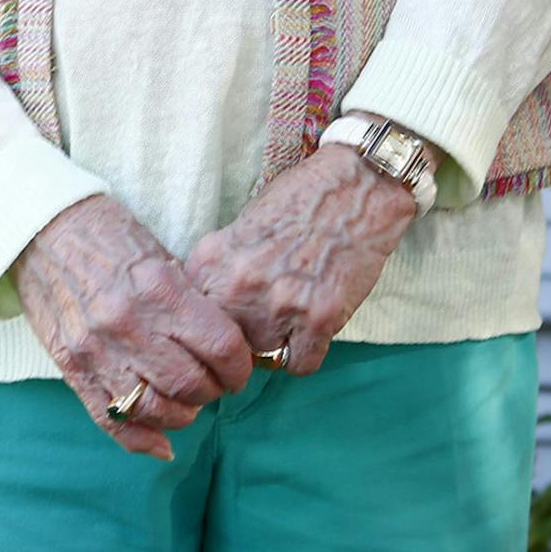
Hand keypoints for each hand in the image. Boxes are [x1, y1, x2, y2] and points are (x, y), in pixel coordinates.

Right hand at [11, 193, 254, 461]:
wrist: (42, 228)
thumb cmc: (108, 234)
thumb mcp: (159, 255)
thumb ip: (189, 301)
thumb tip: (222, 345)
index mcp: (158, 288)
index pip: (220, 347)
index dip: (239, 366)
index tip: (238, 367)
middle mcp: (128, 323)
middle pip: (191, 385)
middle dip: (213, 391)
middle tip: (214, 383)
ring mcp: (96, 350)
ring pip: (155, 410)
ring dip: (181, 415)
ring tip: (185, 402)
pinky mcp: (70, 368)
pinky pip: (111, 420)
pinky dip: (142, 440)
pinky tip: (162, 443)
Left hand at [183, 145, 417, 375]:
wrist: (357, 186)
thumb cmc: (299, 198)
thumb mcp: (243, 223)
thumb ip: (223, 265)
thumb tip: (210, 304)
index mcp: (213, 260)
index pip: (194, 314)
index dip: (213, 318)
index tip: (227, 316)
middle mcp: (240, 286)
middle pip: (226, 340)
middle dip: (242, 334)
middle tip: (263, 317)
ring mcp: (279, 305)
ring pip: (263, 355)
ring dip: (276, 342)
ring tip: (292, 315)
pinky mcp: (319, 320)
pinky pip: (300, 364)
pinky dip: (307, 353)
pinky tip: (313, 327)